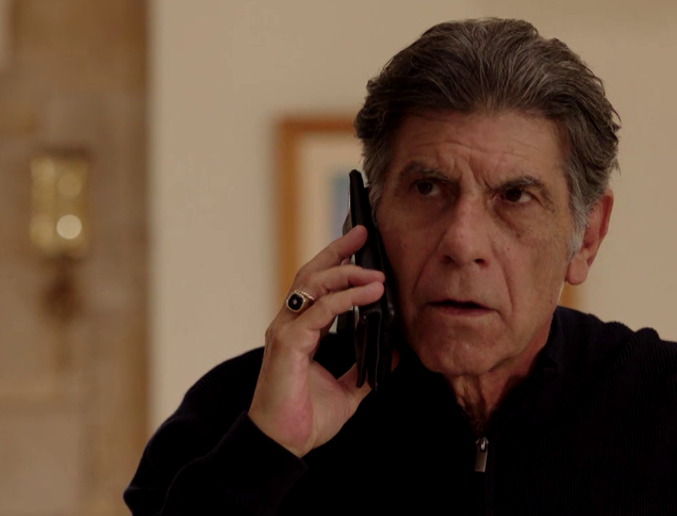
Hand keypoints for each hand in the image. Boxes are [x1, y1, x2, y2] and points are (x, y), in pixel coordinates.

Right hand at [248, 225, 385, 457]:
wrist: (284, 444)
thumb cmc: (305, 418)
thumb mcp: (348, 391)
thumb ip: (365, 369)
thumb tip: (393, 352)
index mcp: (299, 331)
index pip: (316, 285)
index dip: (336, 262)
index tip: (359, 245)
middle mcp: (289, 324)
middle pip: (311, 273)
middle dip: (337, 250)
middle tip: (361, 232)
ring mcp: (285, 331)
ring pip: (313, 285)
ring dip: (347, 272)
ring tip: (376, 272)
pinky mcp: (288, 343)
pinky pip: (319, 310)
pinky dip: (345, 298)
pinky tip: (368, 294)